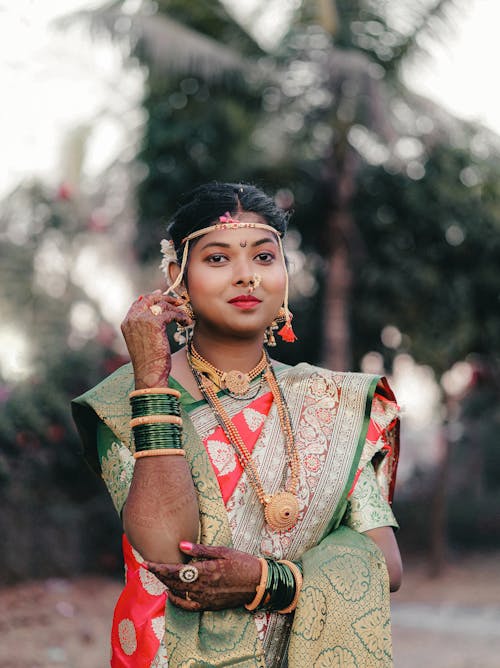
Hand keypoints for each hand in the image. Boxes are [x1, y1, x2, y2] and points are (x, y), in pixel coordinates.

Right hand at [121, 291, 191, 388]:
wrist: (149, 373)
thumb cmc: (148, 361)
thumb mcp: (142, 341)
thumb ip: (144, 327)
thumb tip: (156, 314)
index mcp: (126, 323)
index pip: (138, 303)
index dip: (151, 297)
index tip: (161, 294)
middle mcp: (132, 319)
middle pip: (149, 299)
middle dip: (165, 298)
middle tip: (178, 302)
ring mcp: (142, 319)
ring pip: (162, 305)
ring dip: (176, 309)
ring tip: (184, 317)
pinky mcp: (155, 323)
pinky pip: (171, 313)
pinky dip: (181, 316)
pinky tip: (185, 322)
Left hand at [146, 541, 260, 611]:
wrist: (257, 582)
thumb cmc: (242, 562)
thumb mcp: (223, 551)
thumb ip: (200, 550)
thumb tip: (180, 545)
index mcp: (205, 570)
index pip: (176, 571)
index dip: (159, 568)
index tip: (147, 563)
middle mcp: (203, 586)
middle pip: (174, 582)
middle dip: (159, 575)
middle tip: (148, 567)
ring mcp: (205, 598)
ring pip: (179, 593)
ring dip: (166, 585)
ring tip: (158, 577)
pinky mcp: (209, 605)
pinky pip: (188, 606)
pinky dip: (177, 601)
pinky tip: (170, 594)